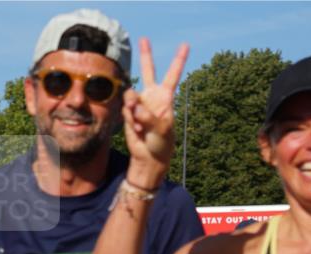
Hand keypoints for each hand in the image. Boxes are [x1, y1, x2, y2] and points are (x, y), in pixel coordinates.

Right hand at [123, 39, 189, 187]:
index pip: (173, 75)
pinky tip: (137, 129)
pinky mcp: (128, 113)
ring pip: (131, 95)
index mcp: (166, 98)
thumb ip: (149, 116)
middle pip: (149, 72)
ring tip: (140, 123)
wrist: (148, 157)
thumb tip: (135, 107)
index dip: (179, 60)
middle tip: (144, 39)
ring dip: (133, 107)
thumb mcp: (162, 130)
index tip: (185, 45)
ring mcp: (139, 104)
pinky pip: (126, 110)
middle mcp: (152, 97)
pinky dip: (130, 120)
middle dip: (146, 55)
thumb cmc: (161, 143)